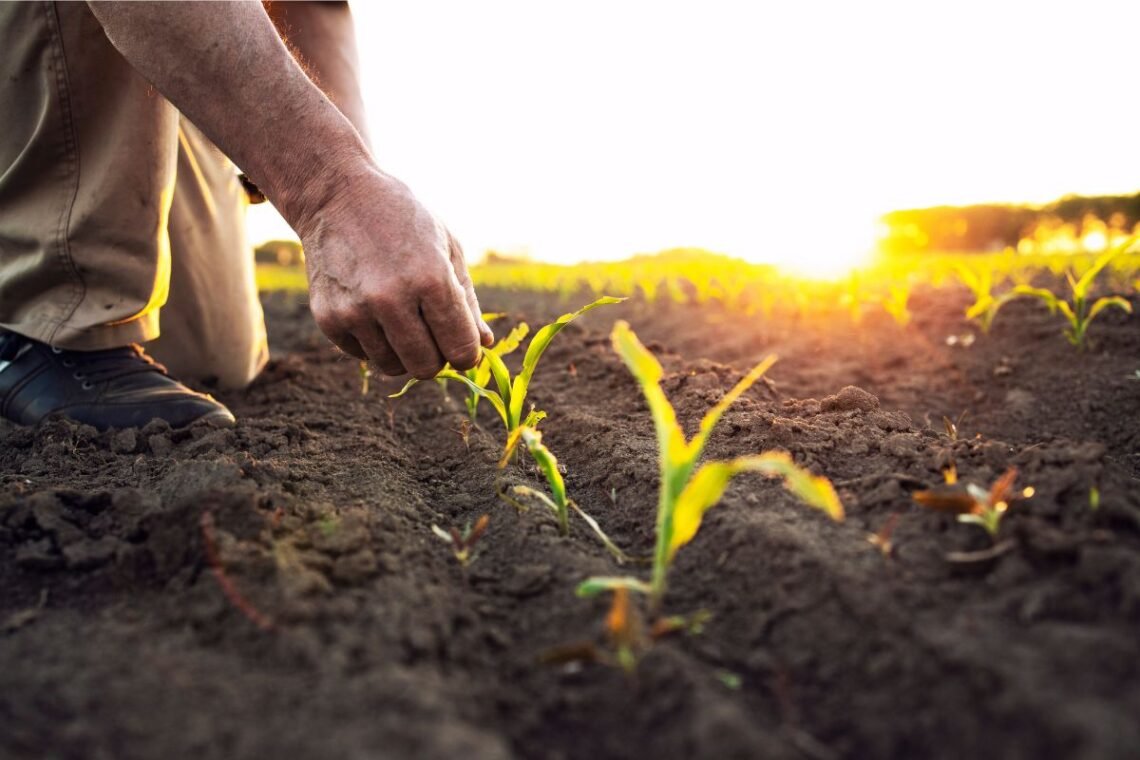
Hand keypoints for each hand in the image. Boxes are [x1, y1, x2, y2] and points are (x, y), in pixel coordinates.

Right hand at [301, 168, 493, 377]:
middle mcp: (392, 299)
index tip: (463, 345)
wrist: (338, 197)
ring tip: (401, 318)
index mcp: (431, 279)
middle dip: (436, 357)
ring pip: (394, 367)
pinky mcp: (329, 318)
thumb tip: (483, 344)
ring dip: (403, 352)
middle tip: (432, 333)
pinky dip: (373, 343)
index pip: (461, 349)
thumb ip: (468, 302)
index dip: (467, 353)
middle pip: (426, 368)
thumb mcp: (447, 249)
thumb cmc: (404, 221)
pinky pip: (363, 356)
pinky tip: (372, 310)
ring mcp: (356, 311)